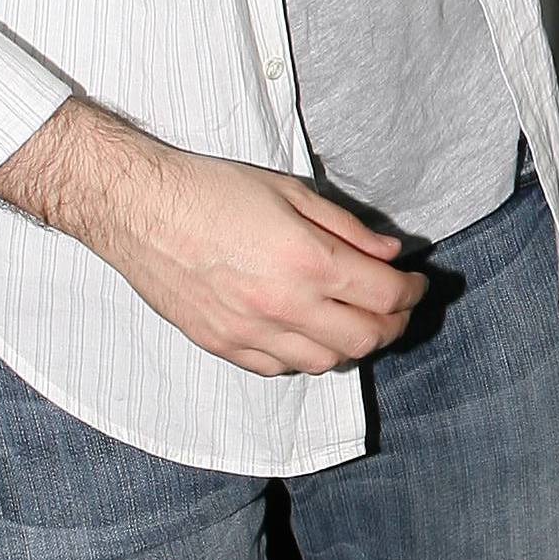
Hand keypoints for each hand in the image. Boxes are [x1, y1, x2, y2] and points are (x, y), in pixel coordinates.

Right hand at [0, 98, 426, 375]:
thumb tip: (391, 253)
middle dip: (393, 324)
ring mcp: (252, 332)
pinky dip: (307, 356)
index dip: (412, 292)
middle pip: (366, 339)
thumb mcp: (293, 192)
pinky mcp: (223, 345)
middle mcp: (285, 306)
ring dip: (353, 344)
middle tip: (396, 306)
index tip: (417, 283)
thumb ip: (348, 228)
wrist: (140, 210)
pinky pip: (281, 368)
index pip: (386, 296)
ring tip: (356, 319)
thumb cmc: (215, 191)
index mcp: (309, 262)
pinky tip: (309, 333)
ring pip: (327, 362)